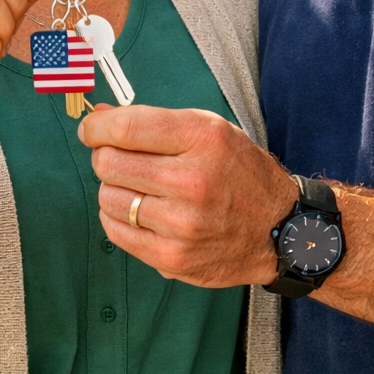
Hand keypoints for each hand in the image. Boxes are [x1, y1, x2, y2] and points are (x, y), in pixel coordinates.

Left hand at [79, 104, 297, 286]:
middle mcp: (192, 181)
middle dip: (106, 156)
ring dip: (114, 189)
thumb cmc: (240, 174)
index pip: (124, 128)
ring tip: (139, 188)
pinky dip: (118, 218)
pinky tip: (140, 211)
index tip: (91, 129)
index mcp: (203, 138)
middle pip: (109, 163)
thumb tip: (98, 115)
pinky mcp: (173, 257)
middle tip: (121, 159)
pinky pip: (116, 231)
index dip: (96, 126)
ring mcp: (182, 224)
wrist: (282, 231)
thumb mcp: (209, 131)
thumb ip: (152, 122)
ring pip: (108, 197)